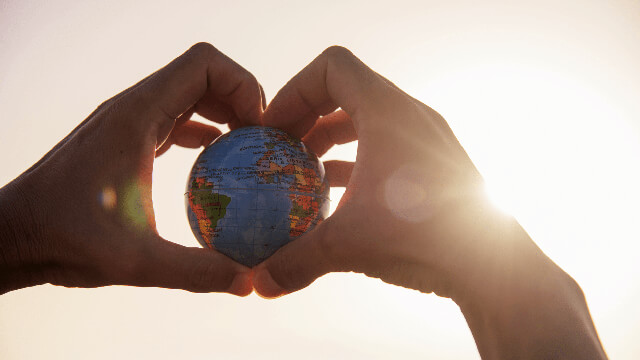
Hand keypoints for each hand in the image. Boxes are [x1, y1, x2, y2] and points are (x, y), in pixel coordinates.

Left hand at [0, 43, 262, 294]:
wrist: (15, 234)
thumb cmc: (65, 239)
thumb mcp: (135, 260)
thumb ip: (196, 270)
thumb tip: (248, 281)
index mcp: (138, 115)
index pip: (204, 65)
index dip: (243, 85)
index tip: (260, 129)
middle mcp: (134, 107)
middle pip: (204, 74)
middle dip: (242, 98)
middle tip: (263, 141)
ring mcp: (129, 119)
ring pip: (190, 92)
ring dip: (225, 111)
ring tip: (249, 148)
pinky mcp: (126, 136)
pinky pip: (176, 116)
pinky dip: (204, 128)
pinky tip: (217, 159)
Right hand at [253, 45, 513, 299]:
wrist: (493, 266)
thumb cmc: (427, 237)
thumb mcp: (349, 245)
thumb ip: (296, 261)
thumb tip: (260, 282)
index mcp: (388, 112)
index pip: (331, 68)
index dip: (294, 91)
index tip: (274, 129)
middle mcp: (411, 116)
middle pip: (346, 93)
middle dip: (307, 119)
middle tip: (283, 151)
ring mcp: (427, 139)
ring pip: (366, 122)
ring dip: (331, 142)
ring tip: (305, 173)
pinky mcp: (435, 165)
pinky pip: (386, 148)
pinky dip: (356, 162)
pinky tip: (339, 198)